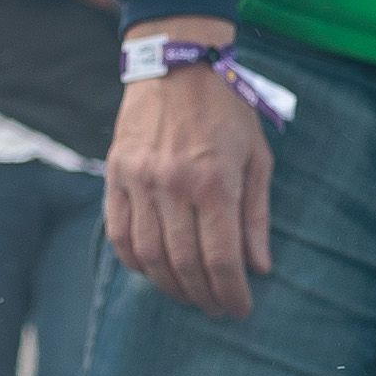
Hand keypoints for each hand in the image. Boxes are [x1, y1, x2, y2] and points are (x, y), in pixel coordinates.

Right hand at [105, 43, 272, 317]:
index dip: (232, 293)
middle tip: (216, 309)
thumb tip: (260, 267)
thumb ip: (257, 216)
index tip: (240, 309)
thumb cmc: (226, 111)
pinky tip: (154, 271)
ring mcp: (139, 182)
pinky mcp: (116, 176)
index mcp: (214, 182)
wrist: (176, 65)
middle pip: (184, 264)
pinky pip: (119, 235)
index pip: (221, 259)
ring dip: (170, 286)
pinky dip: (135, 262)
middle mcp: (173, 185)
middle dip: (203, 296)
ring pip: (149, 256)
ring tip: (189, 295)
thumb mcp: (257, 158)